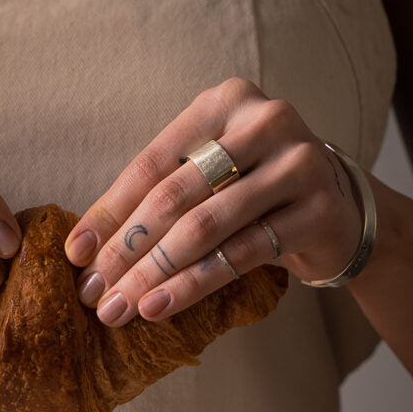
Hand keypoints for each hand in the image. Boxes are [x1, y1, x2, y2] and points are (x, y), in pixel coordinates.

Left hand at [64, 77, 363, 326]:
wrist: (336, 206)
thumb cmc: (251, 189)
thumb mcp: (205, 174)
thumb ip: (155, 195)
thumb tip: (83, 247)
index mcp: (224, 103)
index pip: (150, 164)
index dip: (108, 213)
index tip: (75, 254)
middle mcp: (264, 122)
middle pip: (173, 195)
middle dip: (125, 250)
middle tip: (93, 291)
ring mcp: (297, 164)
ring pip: (204, 227)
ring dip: (152, 274)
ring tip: (117, 308)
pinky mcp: (317, 210)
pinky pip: (240, 255)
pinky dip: (192, 285)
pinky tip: (158, 307)